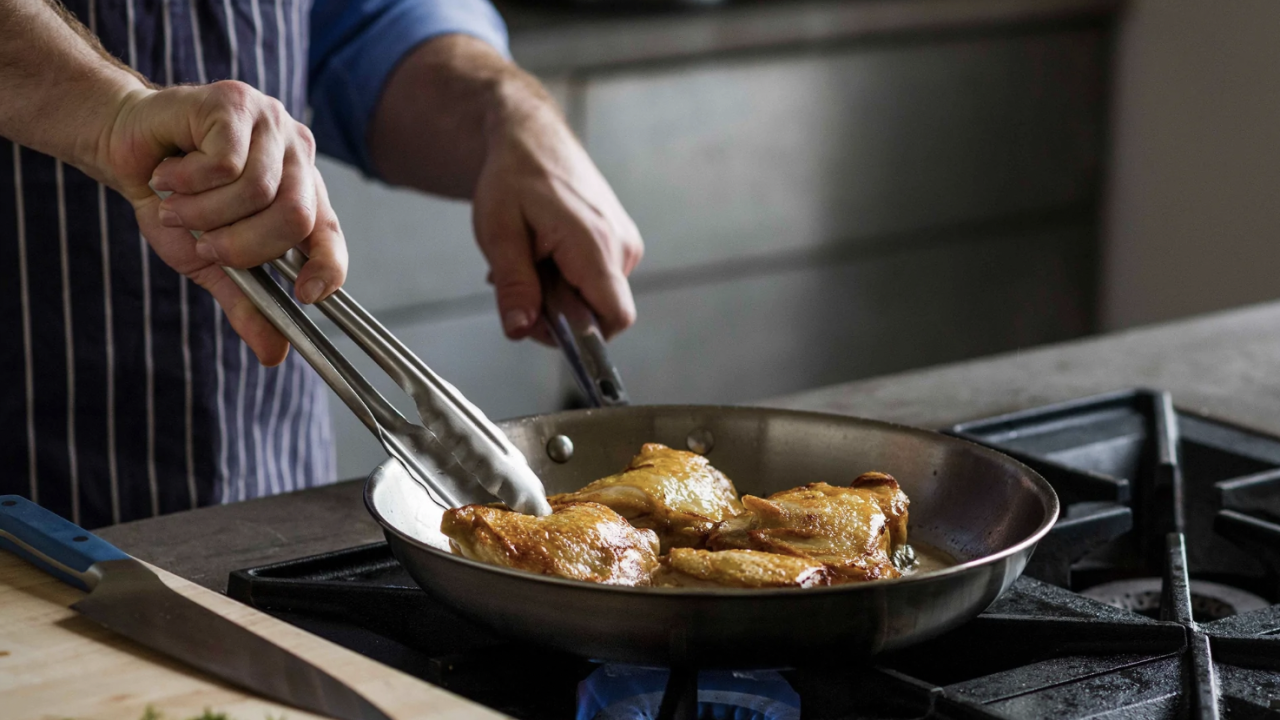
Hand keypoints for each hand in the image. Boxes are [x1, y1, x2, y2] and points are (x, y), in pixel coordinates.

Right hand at [99, 81, 346, 364]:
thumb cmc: (174, 201)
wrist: (125, 148)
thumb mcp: (210, 261)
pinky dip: (188, 181)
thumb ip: (246, 301)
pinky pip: (226, 164)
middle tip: (205, 243)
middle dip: (242, 245)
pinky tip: (170, 174)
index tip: (305, 295)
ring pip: (256, 192)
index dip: (328, 267)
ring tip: (178, 205)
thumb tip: (274, 355)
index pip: (331, 235)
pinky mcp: (237, 103)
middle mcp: (297, 157)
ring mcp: (271, 125)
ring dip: (205, 213)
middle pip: (294, 218)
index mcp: (302, 193)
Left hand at [472, 95, 642, 342]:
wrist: (532, 137)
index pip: (615, 319)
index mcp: (596, 245)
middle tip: (520, 279)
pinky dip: (568, 278)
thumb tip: (521, 330)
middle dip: (558, 311)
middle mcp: (622, 246)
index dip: (582, 336)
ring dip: (559, 293)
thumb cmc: (514, 177)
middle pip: (601, 313)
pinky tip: (545, 253)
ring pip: (597, 297)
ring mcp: (625, 243)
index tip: (542, 322)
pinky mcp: (621, 240)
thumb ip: (514, 286)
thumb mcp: (499, 234)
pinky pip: (599, 279)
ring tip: (530, 258)